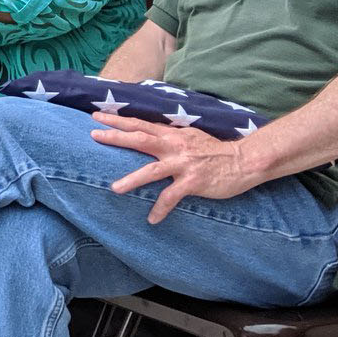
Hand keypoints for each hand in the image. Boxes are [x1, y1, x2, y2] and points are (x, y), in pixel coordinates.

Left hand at [93, 113, 260, 223]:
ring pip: (152, 170)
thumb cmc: (216, 150)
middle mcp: (174, 146)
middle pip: (140, 138)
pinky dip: (161, 208)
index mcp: (172, 134)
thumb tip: (152, 133)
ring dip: (132, 179)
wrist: (244, 161)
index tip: (97, 116)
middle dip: (116, 136)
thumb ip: (170, 136)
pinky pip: (172, 197)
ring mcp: (183, 164)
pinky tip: (152, 219)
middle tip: (94, 135)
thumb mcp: (190, 136)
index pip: (140, 124)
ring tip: (114, 188)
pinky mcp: (193, 182)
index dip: (118, 120)